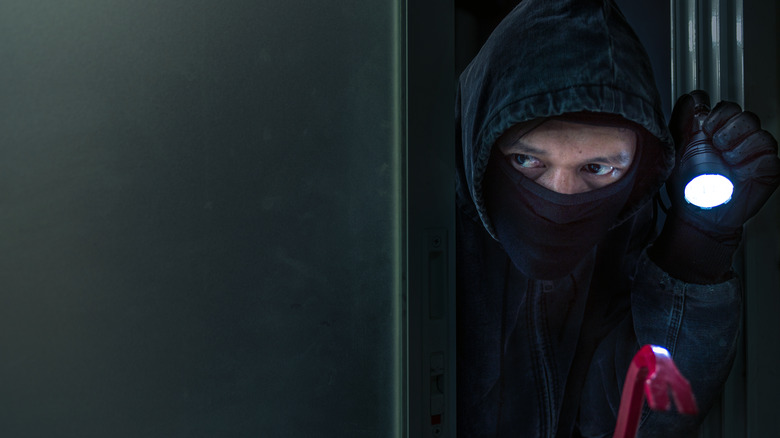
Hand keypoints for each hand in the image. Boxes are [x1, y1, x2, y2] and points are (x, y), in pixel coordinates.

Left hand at [649, 90, 779, 282]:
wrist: (700, 214)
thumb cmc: (688, 185)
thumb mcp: (677, 150)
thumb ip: (682, 120)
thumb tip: (693, 98)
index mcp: (714, 130)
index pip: (723, 106)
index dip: (715, 113)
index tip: (704, 127)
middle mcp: (736, 138)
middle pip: (741, 113)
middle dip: (726, 126)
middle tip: (714, 144)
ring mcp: (753, 151)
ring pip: (757, 129)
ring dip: (737, 143)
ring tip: (725, 159)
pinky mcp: (768, 167)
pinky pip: (769, 152)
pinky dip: (751, 158)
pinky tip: (738, 168)